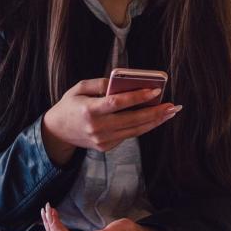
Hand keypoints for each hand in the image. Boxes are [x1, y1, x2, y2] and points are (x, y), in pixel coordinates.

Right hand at [41, 78, 181, 162]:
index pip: (117, 103)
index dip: (137, 97)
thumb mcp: (79, 88)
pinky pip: (128, 135)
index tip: (155, 91)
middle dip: (155, 112)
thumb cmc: (70, 105)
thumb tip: (123, 83)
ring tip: (169, 112)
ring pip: (135, 130)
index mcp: (89, 110)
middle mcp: (97, 128)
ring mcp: (102, 140)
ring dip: (154, 121)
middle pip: (132, 120)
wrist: (57, 131)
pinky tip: (154, 118)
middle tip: (173, 106)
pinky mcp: (106, 147)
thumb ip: (100, 84)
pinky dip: (142, 126)